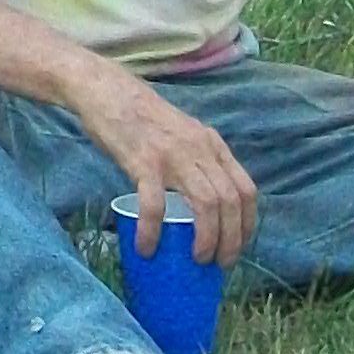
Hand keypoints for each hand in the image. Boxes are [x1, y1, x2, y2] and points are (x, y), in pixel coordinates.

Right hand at [73, 63, 257, 267]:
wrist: (106, 91)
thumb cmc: (140, 116)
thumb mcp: (182, 133)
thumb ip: (197, 158)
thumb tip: (202, 202)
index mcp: (211, 144)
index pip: (245, 189)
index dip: (247, 224)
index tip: (238, 246)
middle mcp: (199, 149)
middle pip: (230, 201)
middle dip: (231, 240)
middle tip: (218, 262)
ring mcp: (173, 155)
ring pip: (206, 205)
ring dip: (206, 239)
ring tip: (195, 260)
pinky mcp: (143, 162)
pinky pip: (156, 205)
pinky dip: (153, 230)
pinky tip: (147, 247)